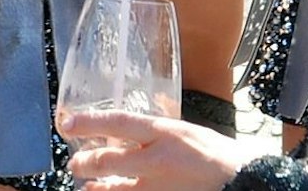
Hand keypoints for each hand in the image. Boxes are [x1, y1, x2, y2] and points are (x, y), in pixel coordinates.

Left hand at [60, 109, 260, 190]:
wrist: (242, 181)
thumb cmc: (215, 154)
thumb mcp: (182, 131)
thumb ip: (152, 132)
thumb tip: (123, 132)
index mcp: (163, 133)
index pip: (117, 122)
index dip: (88, 122)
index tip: (65, 122)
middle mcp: (156, 160)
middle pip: (106, 160)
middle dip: (83, 162)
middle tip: (75, 163)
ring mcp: (158, 187)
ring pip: (113, 189)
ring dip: (96, 187)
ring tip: (88, 185)